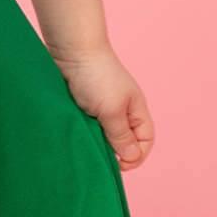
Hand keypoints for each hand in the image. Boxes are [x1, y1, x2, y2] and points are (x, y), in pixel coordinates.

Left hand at [51, 43, 153, 169]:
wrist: (71, 51)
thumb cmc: (96, 77)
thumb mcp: (112, 111)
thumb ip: (121, 135)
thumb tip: (131, 157)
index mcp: (135, 111)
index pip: (145, 141)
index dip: (136, 156)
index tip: (118, 166)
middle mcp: (121, 110)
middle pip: (124, 141)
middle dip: (115, 152)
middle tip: (100, 159)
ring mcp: (102, 108)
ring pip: (104, 135)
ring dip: (97, 143)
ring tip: (87, 147)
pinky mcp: (84, 105)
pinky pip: (88, 127)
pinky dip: (84, 133)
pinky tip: (76, 137)